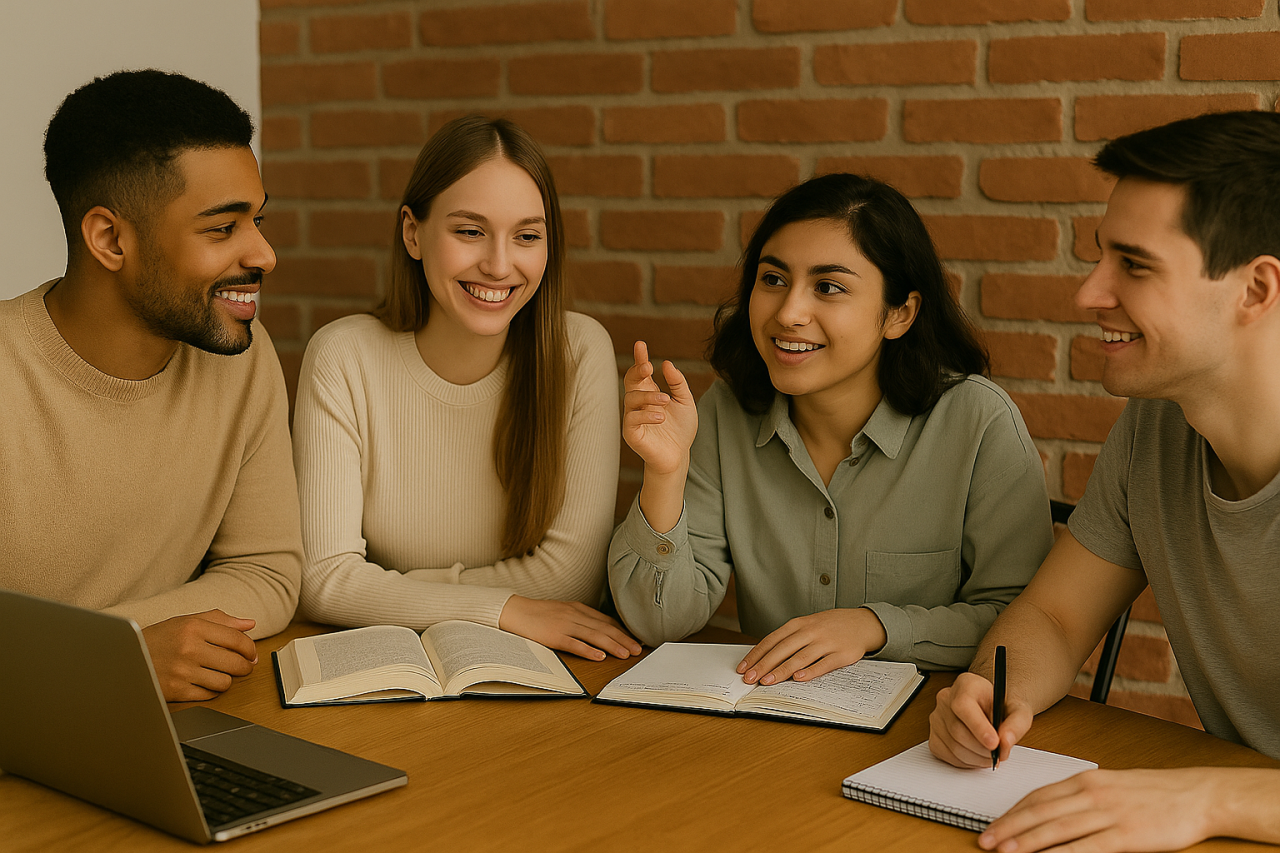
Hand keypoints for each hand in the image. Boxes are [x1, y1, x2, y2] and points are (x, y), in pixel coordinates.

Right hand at [141, 610, 257, 701]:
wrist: (125, 657)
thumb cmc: (159, 639)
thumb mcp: (186, 621)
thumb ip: (220, 620)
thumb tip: (250, 624)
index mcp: (193, 628)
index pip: (238, 639)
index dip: (250, 648)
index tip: (251, 654)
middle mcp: (189, 648)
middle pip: (235, 663)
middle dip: (245, 666)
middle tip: (243, 666)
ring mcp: (182, 671)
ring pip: (224, 682)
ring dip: (226, 680)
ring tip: (219, 674)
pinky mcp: (176, 691)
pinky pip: (208, 695)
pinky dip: (210, 691)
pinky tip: (204, 682)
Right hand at [498, 596, 642, 660]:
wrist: (513, 611)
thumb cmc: (537, 613)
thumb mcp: (563, 611)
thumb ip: (580, 619)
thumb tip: (598, 630)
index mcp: (578, 609)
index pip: (606, 620)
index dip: (622, 630)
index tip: (636, 639)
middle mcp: (574, 615)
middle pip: (604, 628)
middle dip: (623, 639)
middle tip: (638, 649)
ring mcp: (564, 625)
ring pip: (594, 636)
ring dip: (613, 645)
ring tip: (626, 654)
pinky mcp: (553, 636)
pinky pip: (574, 644)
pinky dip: (588, 650)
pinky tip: (599, 657)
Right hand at [622, 340, 697, 476]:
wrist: (679, 456)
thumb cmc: (680, 429)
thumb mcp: (685, 402)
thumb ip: (678, 383)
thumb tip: (667, 364)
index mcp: (649, 393)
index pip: (640, 372)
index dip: (639, 358)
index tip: (641, 344)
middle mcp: (638, 403)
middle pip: (629, 381)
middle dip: (636, 371)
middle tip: (647, 366)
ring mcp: (632, 418)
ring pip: (631, 399)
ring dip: (648, 397)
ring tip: (665, 401)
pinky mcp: (631, 433)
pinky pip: (631, 419)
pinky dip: (646, 415)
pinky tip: (660, 416)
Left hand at [736, 608, 887, 685]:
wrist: (863, 622)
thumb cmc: (829, 626)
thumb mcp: (807, 625)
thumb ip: (788, 639)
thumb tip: (763, 658)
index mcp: (798, 624)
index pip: (772, 640)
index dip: (756, 654)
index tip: (743, 668)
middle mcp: (810, 631)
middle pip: (782, 649)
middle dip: (764, 665)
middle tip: (749, 678)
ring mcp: (827, 642)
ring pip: (800, 657)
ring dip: (782, 670)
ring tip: (767, 681)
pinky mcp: (842, 654)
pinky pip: (824, 664)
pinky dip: (811, 671)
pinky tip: (799, 679)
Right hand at [930, 671, 1033, 767]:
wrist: (992, 708)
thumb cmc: (1002, 707)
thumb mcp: (1019, 710)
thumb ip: (1016, 725)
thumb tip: (1005, 741)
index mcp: (966, 684)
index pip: (963, 706)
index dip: (978, 727)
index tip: (994, 743)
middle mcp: (946, 698)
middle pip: (958, 730)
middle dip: (982, 749)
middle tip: (1000, 754)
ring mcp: (936, 717)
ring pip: (953, 746)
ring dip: (976, 758)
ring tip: (991, 756)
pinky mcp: (933, 736)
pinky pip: (947, 755)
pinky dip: (966, 762)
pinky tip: (978, 756)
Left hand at [978, 768, 1216, 851]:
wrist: (1196, 794)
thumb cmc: (1154, 792)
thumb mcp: (1110, 786)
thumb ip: (1081, 797)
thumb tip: (1051, 812)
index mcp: (1084, 780)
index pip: (1037, 796)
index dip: (1011, 813)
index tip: (992, 826)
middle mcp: (1090, 793)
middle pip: (1039, 812)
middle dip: (1008, 828)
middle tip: (985, 841)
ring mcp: (1107, 813)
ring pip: (1056, 828)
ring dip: (1026, 841)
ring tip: (1004, 852)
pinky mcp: (1125, 834)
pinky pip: (1087, 847)